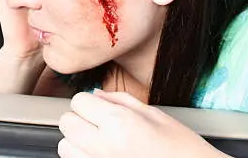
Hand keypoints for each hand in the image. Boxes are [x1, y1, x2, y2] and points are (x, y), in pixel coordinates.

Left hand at [58, 90, 229, 157]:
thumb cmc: (182, 149)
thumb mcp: (156, 115)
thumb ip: (120, 101)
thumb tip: (96, 95)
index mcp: (119, 122)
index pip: (78, 102)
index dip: (87, 102)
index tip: (97, 108)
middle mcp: (104, 146)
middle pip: (66, 123)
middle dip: (79, 120)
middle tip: (97, 124)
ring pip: (65, 148)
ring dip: (77, 143)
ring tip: (99, 143)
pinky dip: (84, 157)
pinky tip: (102, 155)